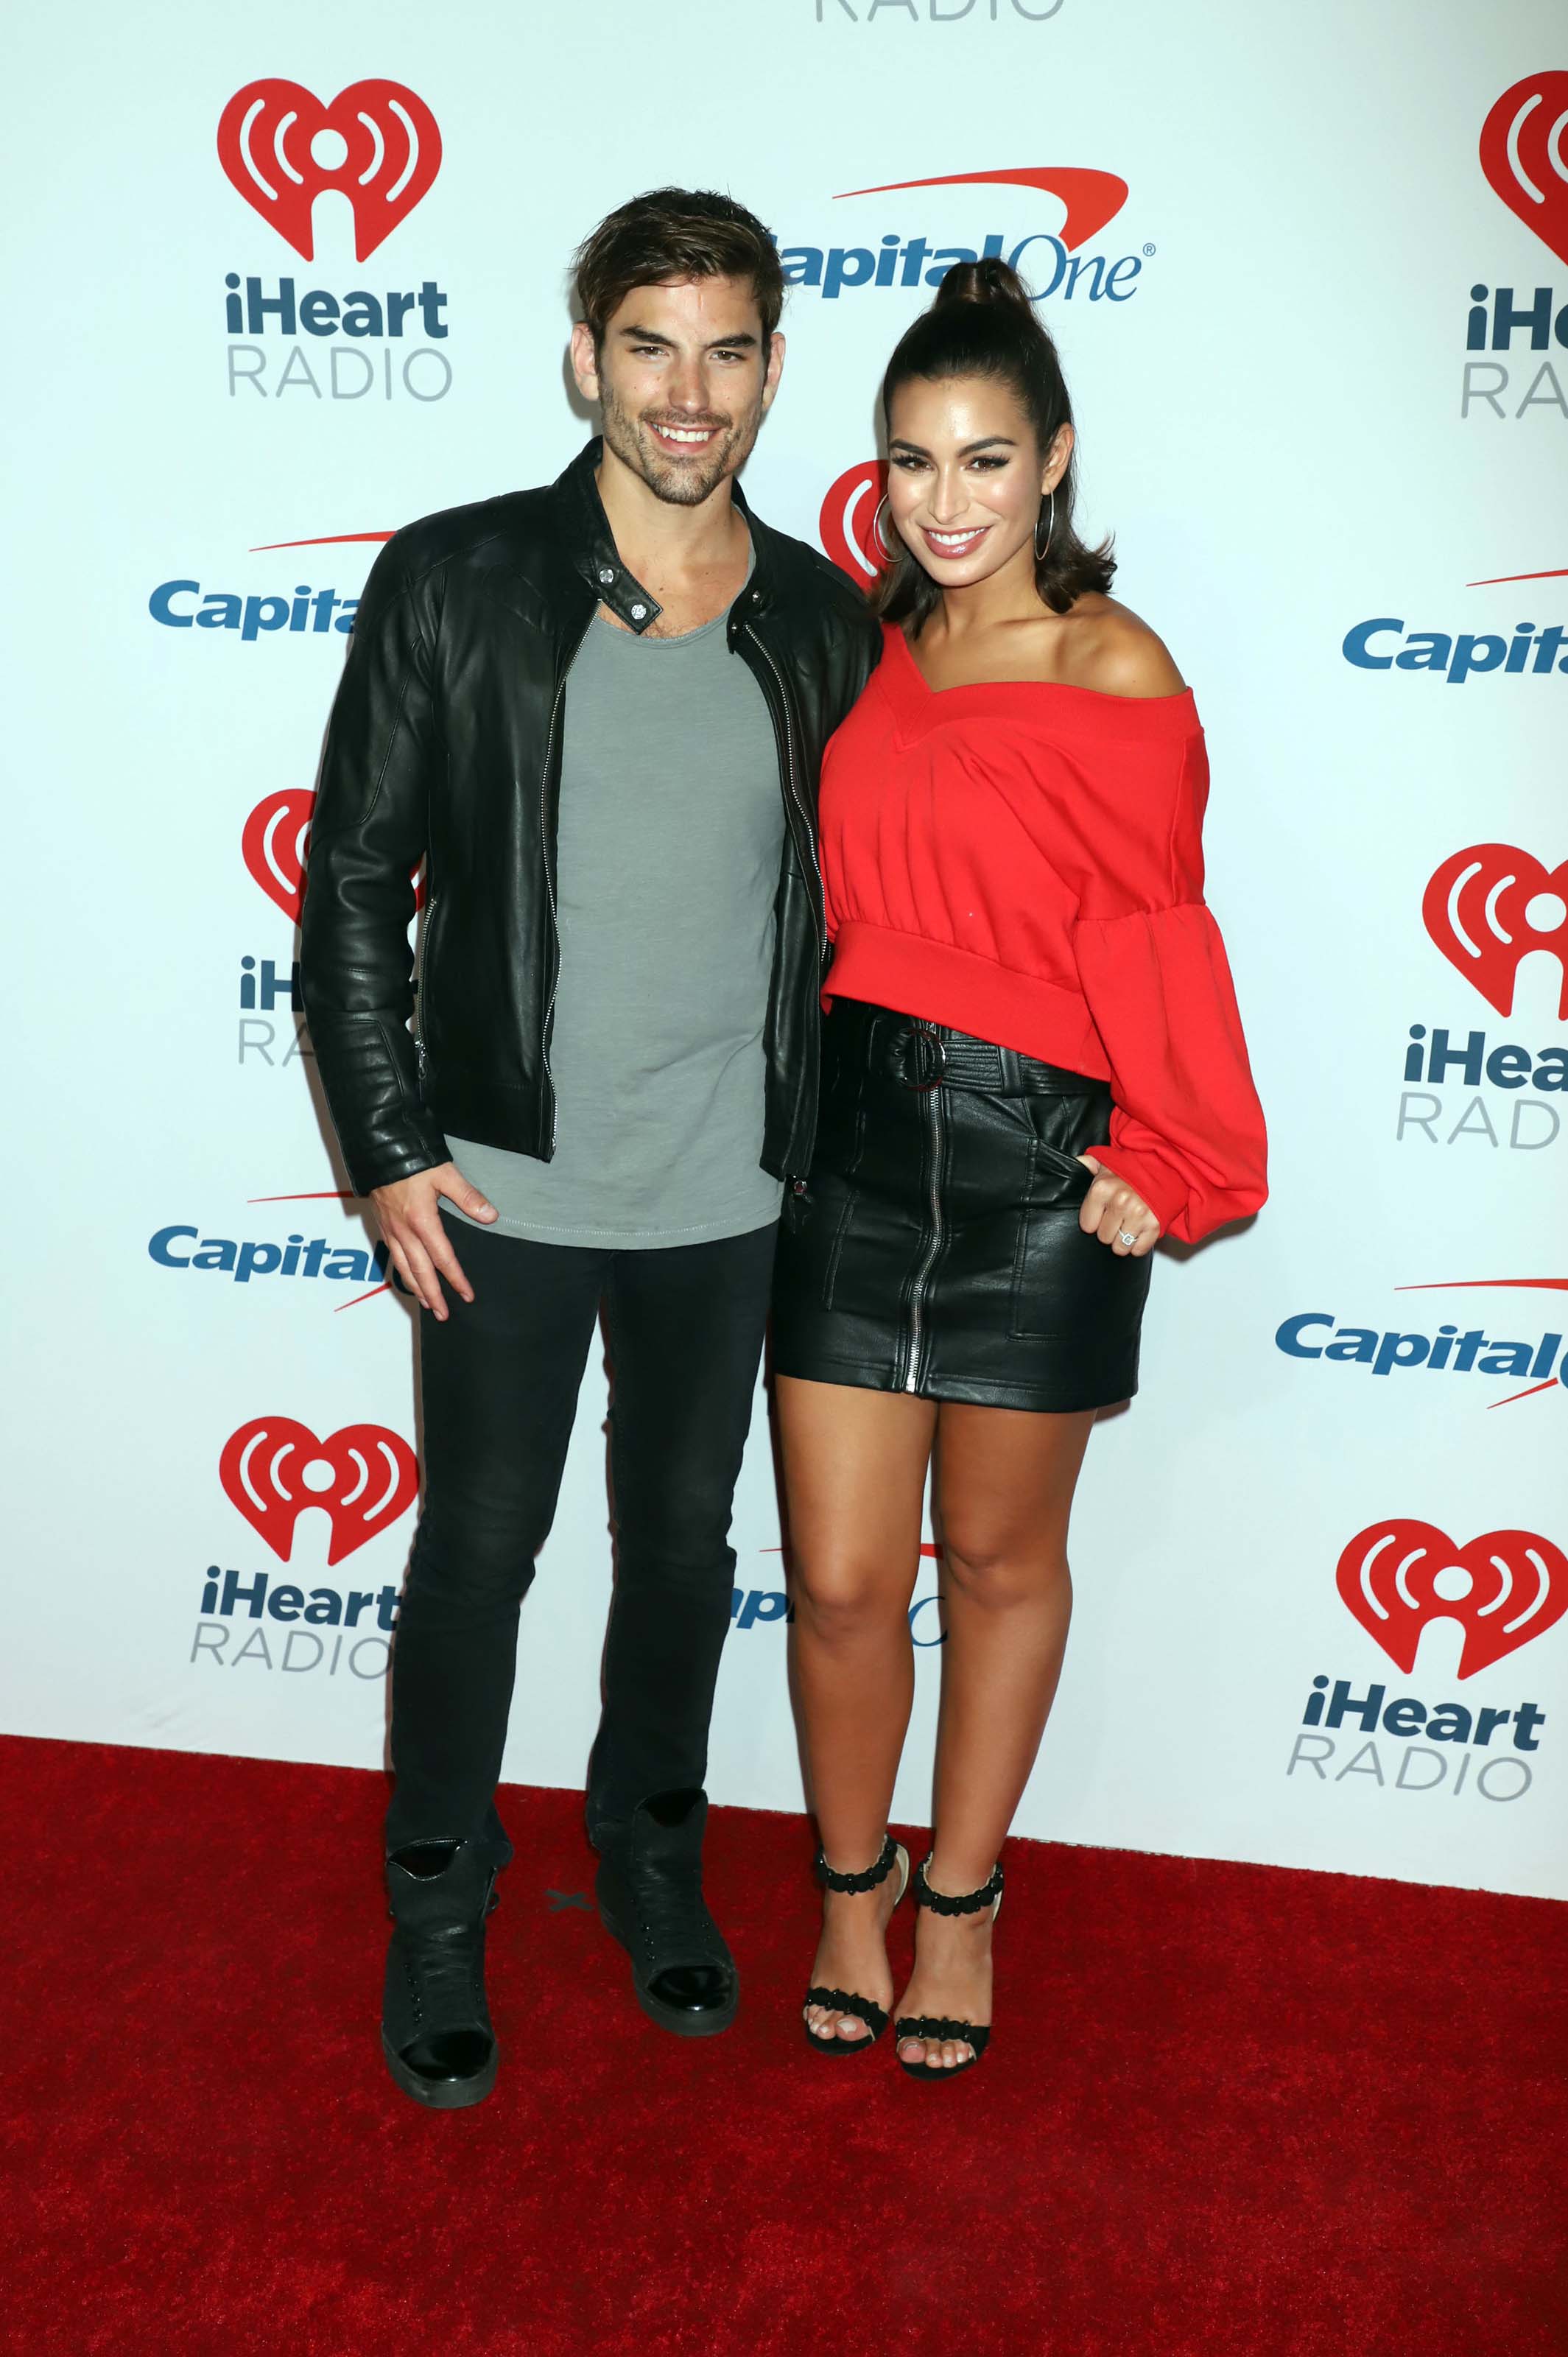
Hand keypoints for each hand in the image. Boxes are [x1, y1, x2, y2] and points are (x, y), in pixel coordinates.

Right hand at [369, 1161, 497, 1318]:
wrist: (379, 1149)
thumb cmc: (412, 1159)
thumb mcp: (445, 1174)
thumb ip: (468, 1197)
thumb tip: (490, 1216)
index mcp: (422, 1221)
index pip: (443, 1259)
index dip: (456, 1279)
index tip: (467, 1295)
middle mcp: (404, 1231)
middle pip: (420, 1271)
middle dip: (432, 1295)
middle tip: (443, 1315)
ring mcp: (390, 1229)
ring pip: (403, 1267)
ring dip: (415, 1288)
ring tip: (425, 1304)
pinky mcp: (382, 1224)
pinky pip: (392, 1255)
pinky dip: (401, 1271)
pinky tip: (406, 1276)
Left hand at [1075, 1156, 1159, 1256]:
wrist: (1165, 1167)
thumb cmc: (1133, 1169)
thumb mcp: (1106, 1163)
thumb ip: (1086, 1165)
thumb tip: (1071, 1166)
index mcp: (1102, 1188)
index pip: (1087, 1226)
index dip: (1094, 1220)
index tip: (1103, 1212)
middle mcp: (1119, 1202)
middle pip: (1103, 1238)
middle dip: (1110, 1229)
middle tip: (1119, 1216)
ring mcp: (1138, 1215)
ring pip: (1120, 1247)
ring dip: (1124, 1239)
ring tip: (1129, 1224)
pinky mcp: (1154, 1225)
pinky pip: (1138, 1250)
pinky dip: (1139, 1244)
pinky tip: (1140, 1230)